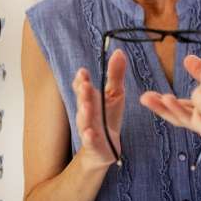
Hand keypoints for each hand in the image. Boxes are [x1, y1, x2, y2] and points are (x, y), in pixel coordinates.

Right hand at [72, 49, 126, 168]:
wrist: (105, 149)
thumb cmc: (108, 118)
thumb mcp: (115, 94)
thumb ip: (116, 74)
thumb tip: (119, 51)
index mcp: (90, 99)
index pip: (82, 88)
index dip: (81, 80)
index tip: (83, 72)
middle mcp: (87, 113)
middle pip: (83, 102)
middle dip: (83, 93)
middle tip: (84, 84)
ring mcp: (89, 129)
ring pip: (84, 121)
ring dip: (84, 113)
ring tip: (86, 105)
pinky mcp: (95, 145)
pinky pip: (91, 141)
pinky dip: (89, 137)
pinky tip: (90, 133)